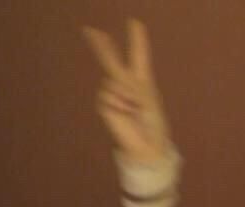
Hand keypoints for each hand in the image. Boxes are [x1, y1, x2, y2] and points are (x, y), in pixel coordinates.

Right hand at [82, 19, 169, 162]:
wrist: (147, 145)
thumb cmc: (153, 124)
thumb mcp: (147, 99)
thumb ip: (129, 85)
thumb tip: (110, 81)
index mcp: (142, 82)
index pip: (139, 57)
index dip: (137, 40)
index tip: (135, 23)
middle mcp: (126, 85)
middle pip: (112, 61)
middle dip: (103, 46)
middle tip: (91, 30)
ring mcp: (113, 95)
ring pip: (114, 80)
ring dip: (127, 93)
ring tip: (135, 108)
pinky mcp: (105, 104)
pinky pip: (109, 95)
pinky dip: (120, 103)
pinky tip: (126, 113)